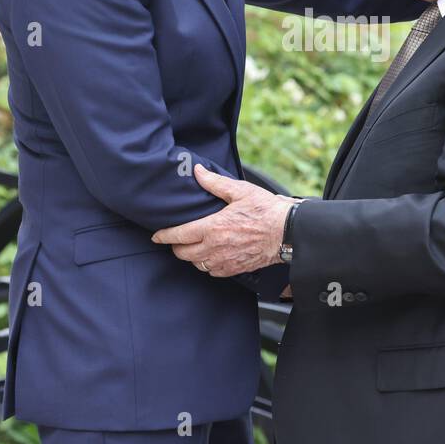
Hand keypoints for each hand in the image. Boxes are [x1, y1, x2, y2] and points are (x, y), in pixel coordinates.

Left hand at [152, 164, 294, 276]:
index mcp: (213, 227)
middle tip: (177, 238)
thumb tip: (197, 172)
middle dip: (176, 246)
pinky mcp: (235, 269)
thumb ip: (214, 183)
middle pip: (183, 253)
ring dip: (192, 256)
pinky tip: (211, 255)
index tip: (156, 235)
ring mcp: (224, 261)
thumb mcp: (240, 191)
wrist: (287, 232)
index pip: (178, 235)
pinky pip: (212, 271)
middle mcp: (215, 247)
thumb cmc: (266, 210)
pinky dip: (207, 264)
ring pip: (196, 264)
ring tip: (194, 246)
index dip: (164, 236)